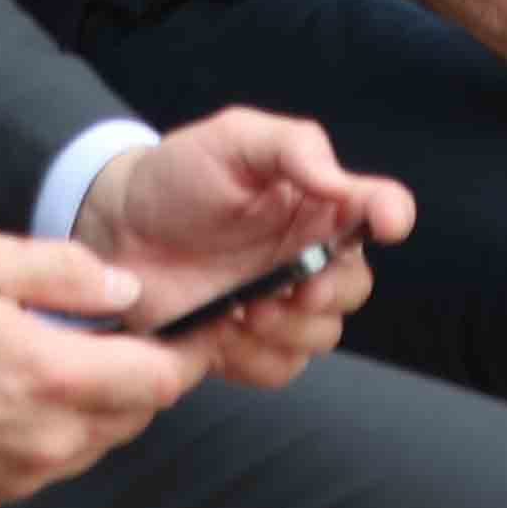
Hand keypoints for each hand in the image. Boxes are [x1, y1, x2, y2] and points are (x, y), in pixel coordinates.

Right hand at [0, 231, 200, 507]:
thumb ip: (64, 270)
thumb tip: (126, 288)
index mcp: (53, 375)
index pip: (161, 378)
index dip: (186, 352)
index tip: (190, 328)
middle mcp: (49, 437)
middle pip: (138, 413)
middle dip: (142, 372)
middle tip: (118, 331)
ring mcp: (24, 473)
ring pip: (100, 441)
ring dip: (102, 402)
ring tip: (63, 357)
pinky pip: (57, 462)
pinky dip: (61, 430)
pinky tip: (21, 393)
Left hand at [70, 108, 405, 387]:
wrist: (114, 228)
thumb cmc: (177, 174)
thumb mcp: (233, 139)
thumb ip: (292, 147)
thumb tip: (343, 182)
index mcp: (315, 202)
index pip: (378, 208)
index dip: (392, 214)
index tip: (386, 223)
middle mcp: (308, 255)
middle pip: (356, 286)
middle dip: (330, 291)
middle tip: (289, 285)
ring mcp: (281, 303)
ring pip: (323, 334)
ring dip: (288, 327)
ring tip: (240, 306)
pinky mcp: (249, 344)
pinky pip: (280, 367)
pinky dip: (255, 356)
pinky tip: (221, 331)